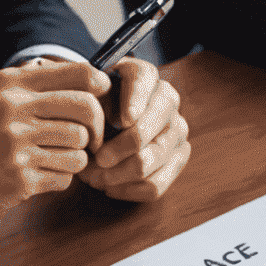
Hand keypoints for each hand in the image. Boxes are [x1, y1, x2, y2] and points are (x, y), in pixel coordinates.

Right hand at [0, 59, 110, 227]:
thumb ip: (29, 86)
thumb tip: (84, 77)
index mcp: (10, 85)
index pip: (79, 74)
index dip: (100, 87)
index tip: (102, 100)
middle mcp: (14, 110)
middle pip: (87, 111)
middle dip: (97, 129)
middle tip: (91, 140)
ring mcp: (17, 147)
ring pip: (80, 150)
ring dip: (75, 159)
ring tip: (55, 159)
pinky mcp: (19, 181)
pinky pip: (64, 179)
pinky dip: (59, 179)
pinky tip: (40, 176)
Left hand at [78, 58, 191, 202]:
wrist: (104, 118)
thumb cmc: (94, 103)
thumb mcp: (87, 91)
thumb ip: (91, 95)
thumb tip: (115, 121)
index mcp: (145, 75)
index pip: (143, 80)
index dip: (135, 101)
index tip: (122, 121)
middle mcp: (167, 101)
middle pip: (148, 130)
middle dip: (120, 149)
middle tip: (97, 160)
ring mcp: (177, 132)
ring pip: (151, 161)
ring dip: (120, 175)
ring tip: (95, 178)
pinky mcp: (177, 158)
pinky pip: (156, 185)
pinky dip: (129, 190)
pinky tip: (110, 187)